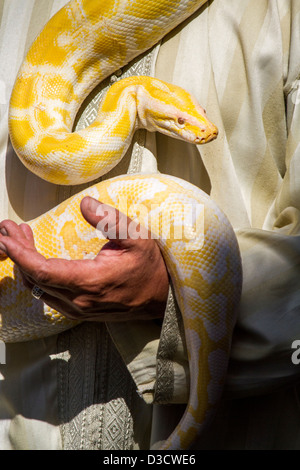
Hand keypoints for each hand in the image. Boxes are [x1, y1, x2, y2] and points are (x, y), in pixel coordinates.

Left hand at [0, 197, 168, 320]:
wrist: (162, 297)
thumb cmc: (150, 266)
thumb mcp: (137, 237)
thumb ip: (110, 220)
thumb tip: (85, 204)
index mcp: (91, 282)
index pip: (44, 271)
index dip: (21, 254)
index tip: (6, 237)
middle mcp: (79, 301)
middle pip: (35, 279)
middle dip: (17, 253)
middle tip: (7, 230)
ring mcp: (78, 310)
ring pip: (39, 289)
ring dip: (25, 263)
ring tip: (18, 237)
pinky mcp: (78, 312)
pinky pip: (48, 295)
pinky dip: (36, 276)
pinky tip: (35, 259)